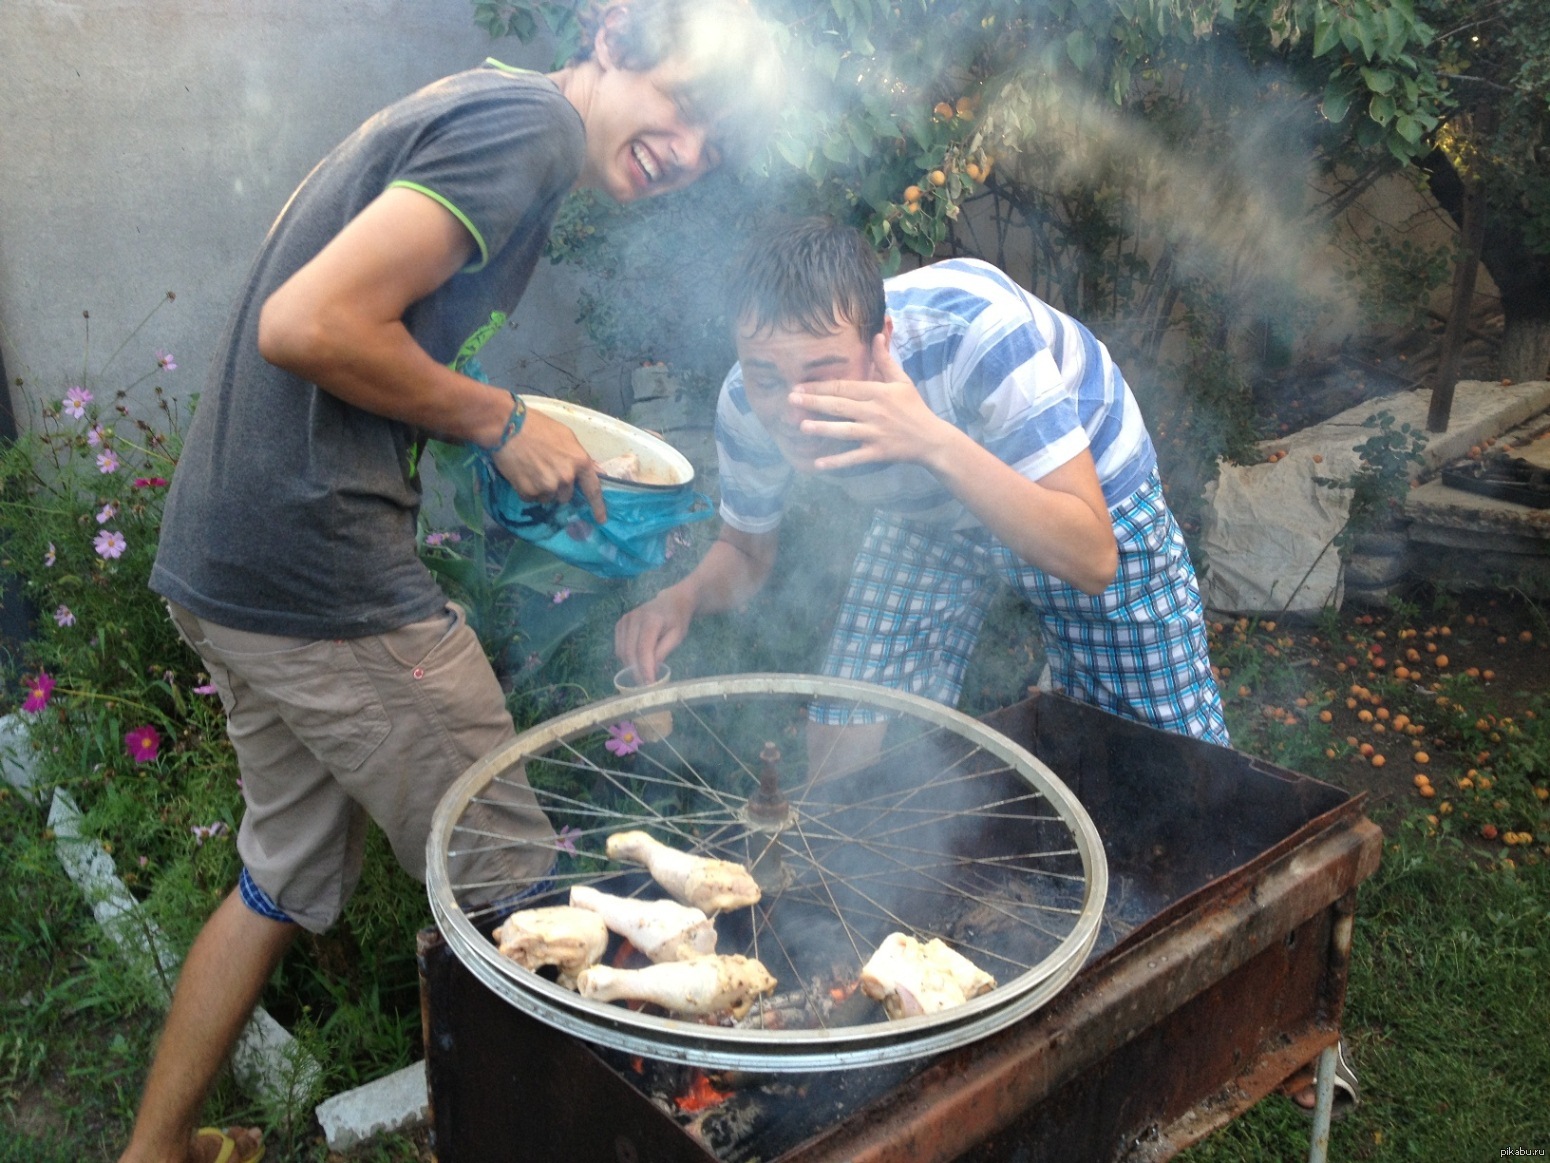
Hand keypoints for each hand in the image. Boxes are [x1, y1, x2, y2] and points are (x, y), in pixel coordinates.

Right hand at [491, 409, 605, 523]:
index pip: (593, 489)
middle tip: (545, 471)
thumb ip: (580, 457)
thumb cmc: (538, 426)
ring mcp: (547, 486)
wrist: (507, 427)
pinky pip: (532, 498)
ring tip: (531, 469)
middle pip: (566, 496)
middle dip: (558, 488)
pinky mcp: (528, 492)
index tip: (601, 519)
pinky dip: (527, 490)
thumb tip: (595, 471)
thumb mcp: (566, 436)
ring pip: (548, 497)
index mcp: (579, 462)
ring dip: (542, 489)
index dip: (598, 506)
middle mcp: (566, 478)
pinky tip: (521, 473)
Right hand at [615, 587, 694, 683]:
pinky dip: (626, 658)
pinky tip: (637, 661)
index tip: (649, 683)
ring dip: (630, 666)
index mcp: (651, 620)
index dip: (645, 668)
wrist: (671, 601)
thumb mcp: (677, 636)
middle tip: (646, 685)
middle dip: (636, 671)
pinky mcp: (620, 624)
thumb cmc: (677, 620)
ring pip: (622, 651)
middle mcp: (633, 618)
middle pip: (630, 651)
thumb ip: (663, 651)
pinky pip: (619, 647)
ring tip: (643, 674)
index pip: (643, 648)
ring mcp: (624, 620)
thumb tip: (650, 670)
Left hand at [787, 333, 953, 470]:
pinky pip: (853, 457)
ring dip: (822, 428)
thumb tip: (876, 334)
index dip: (820, 386)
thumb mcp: (902, 381)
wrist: (932, 439)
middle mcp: (874, 411)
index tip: (799, 386)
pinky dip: (836, 461)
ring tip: (801, 426)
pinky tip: (818, 463)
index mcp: (878, 392)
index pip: (844, 387)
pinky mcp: (878, 453)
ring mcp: (875, 433)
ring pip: (844, 430)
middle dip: (814, 402)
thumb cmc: (914, 408)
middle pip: (839, 406)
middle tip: (791, 400)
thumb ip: (885, 360)